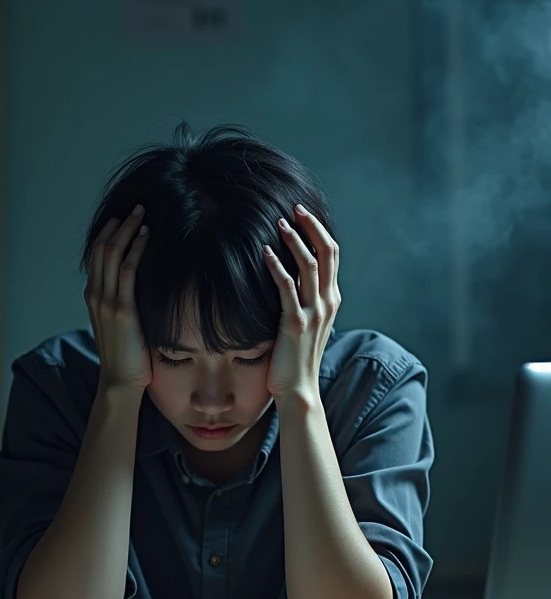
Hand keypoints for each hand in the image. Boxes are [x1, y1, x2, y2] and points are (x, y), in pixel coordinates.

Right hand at [85, 206, 151, 395]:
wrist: (119, 381)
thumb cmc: (125, 357)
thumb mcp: (119, 324)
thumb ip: (123, 304)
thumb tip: (140, 290)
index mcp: (93, 297)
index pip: (97, 255)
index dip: (109, 232)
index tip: (124, 217)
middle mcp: (96, 295)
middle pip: (102, 248)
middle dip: (119, 224)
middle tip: (137, 207)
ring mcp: (107, 302)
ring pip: (112, 254)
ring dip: (128, 229)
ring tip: (142, 213)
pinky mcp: (122, 310)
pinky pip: (127, 270)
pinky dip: (135, 249)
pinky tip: (146, 236)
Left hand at [263, 204, 340, 403]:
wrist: (299, 390)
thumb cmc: (297, 358)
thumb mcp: (307, 324)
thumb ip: (304, 300)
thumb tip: (291, 280)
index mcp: (331, 300)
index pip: (332, 256)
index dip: (319, 231)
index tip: (303, 214)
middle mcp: (327, 302)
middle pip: (326, 253)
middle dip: (311, 226)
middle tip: (295, 208)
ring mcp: (313, 312)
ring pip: (308, 265)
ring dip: (294, 240)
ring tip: (280, 223)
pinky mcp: (295, 323)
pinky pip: (286, 287)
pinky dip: (277, 266)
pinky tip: (265, 253)